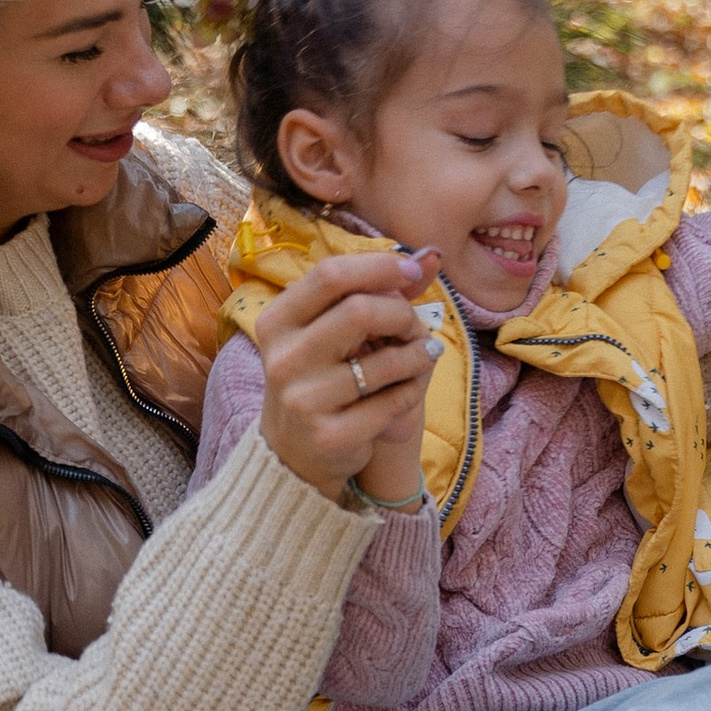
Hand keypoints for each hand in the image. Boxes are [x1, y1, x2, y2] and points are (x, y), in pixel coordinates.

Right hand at [253, 248, 440, 500]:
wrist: (294, 455)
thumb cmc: (320, 378)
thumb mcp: (334, 332)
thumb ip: (379, 290)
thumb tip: (432, 255)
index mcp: (278, 321)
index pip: (330, 275)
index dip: (379, 266)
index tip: (411, 272)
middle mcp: (283, 358)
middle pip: (360, 311)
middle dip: (402, 314)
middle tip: (415, 326)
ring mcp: (303, 399)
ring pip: (384, 362)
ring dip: (419, 354)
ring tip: (427, 354)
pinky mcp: (330, 435)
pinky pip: (393, 402)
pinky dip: (412, 390)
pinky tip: (410, 388)